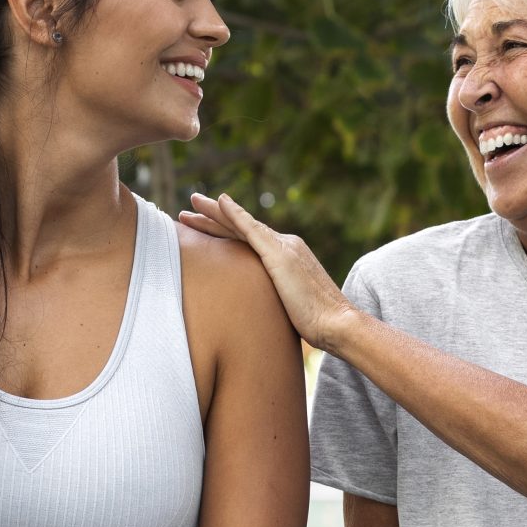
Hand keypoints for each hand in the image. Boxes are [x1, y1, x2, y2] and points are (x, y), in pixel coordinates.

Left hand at [179, 191, 355, 350]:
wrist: (336, 323)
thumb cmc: (316, 323)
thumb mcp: (288, 307)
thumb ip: (274, 299)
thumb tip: (260, 310)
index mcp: (286, 257)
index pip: (249, 240)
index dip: (226, 231)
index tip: (205, 225)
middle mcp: (285, 245)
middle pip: (242, 228)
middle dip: (214, 217)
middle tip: (190, 206)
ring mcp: (282, 247)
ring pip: (241, 224)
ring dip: (215, 212)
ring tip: (191, 203)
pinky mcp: (279, 254)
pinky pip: (251, 229)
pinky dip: (235, 214)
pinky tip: (219, 203)